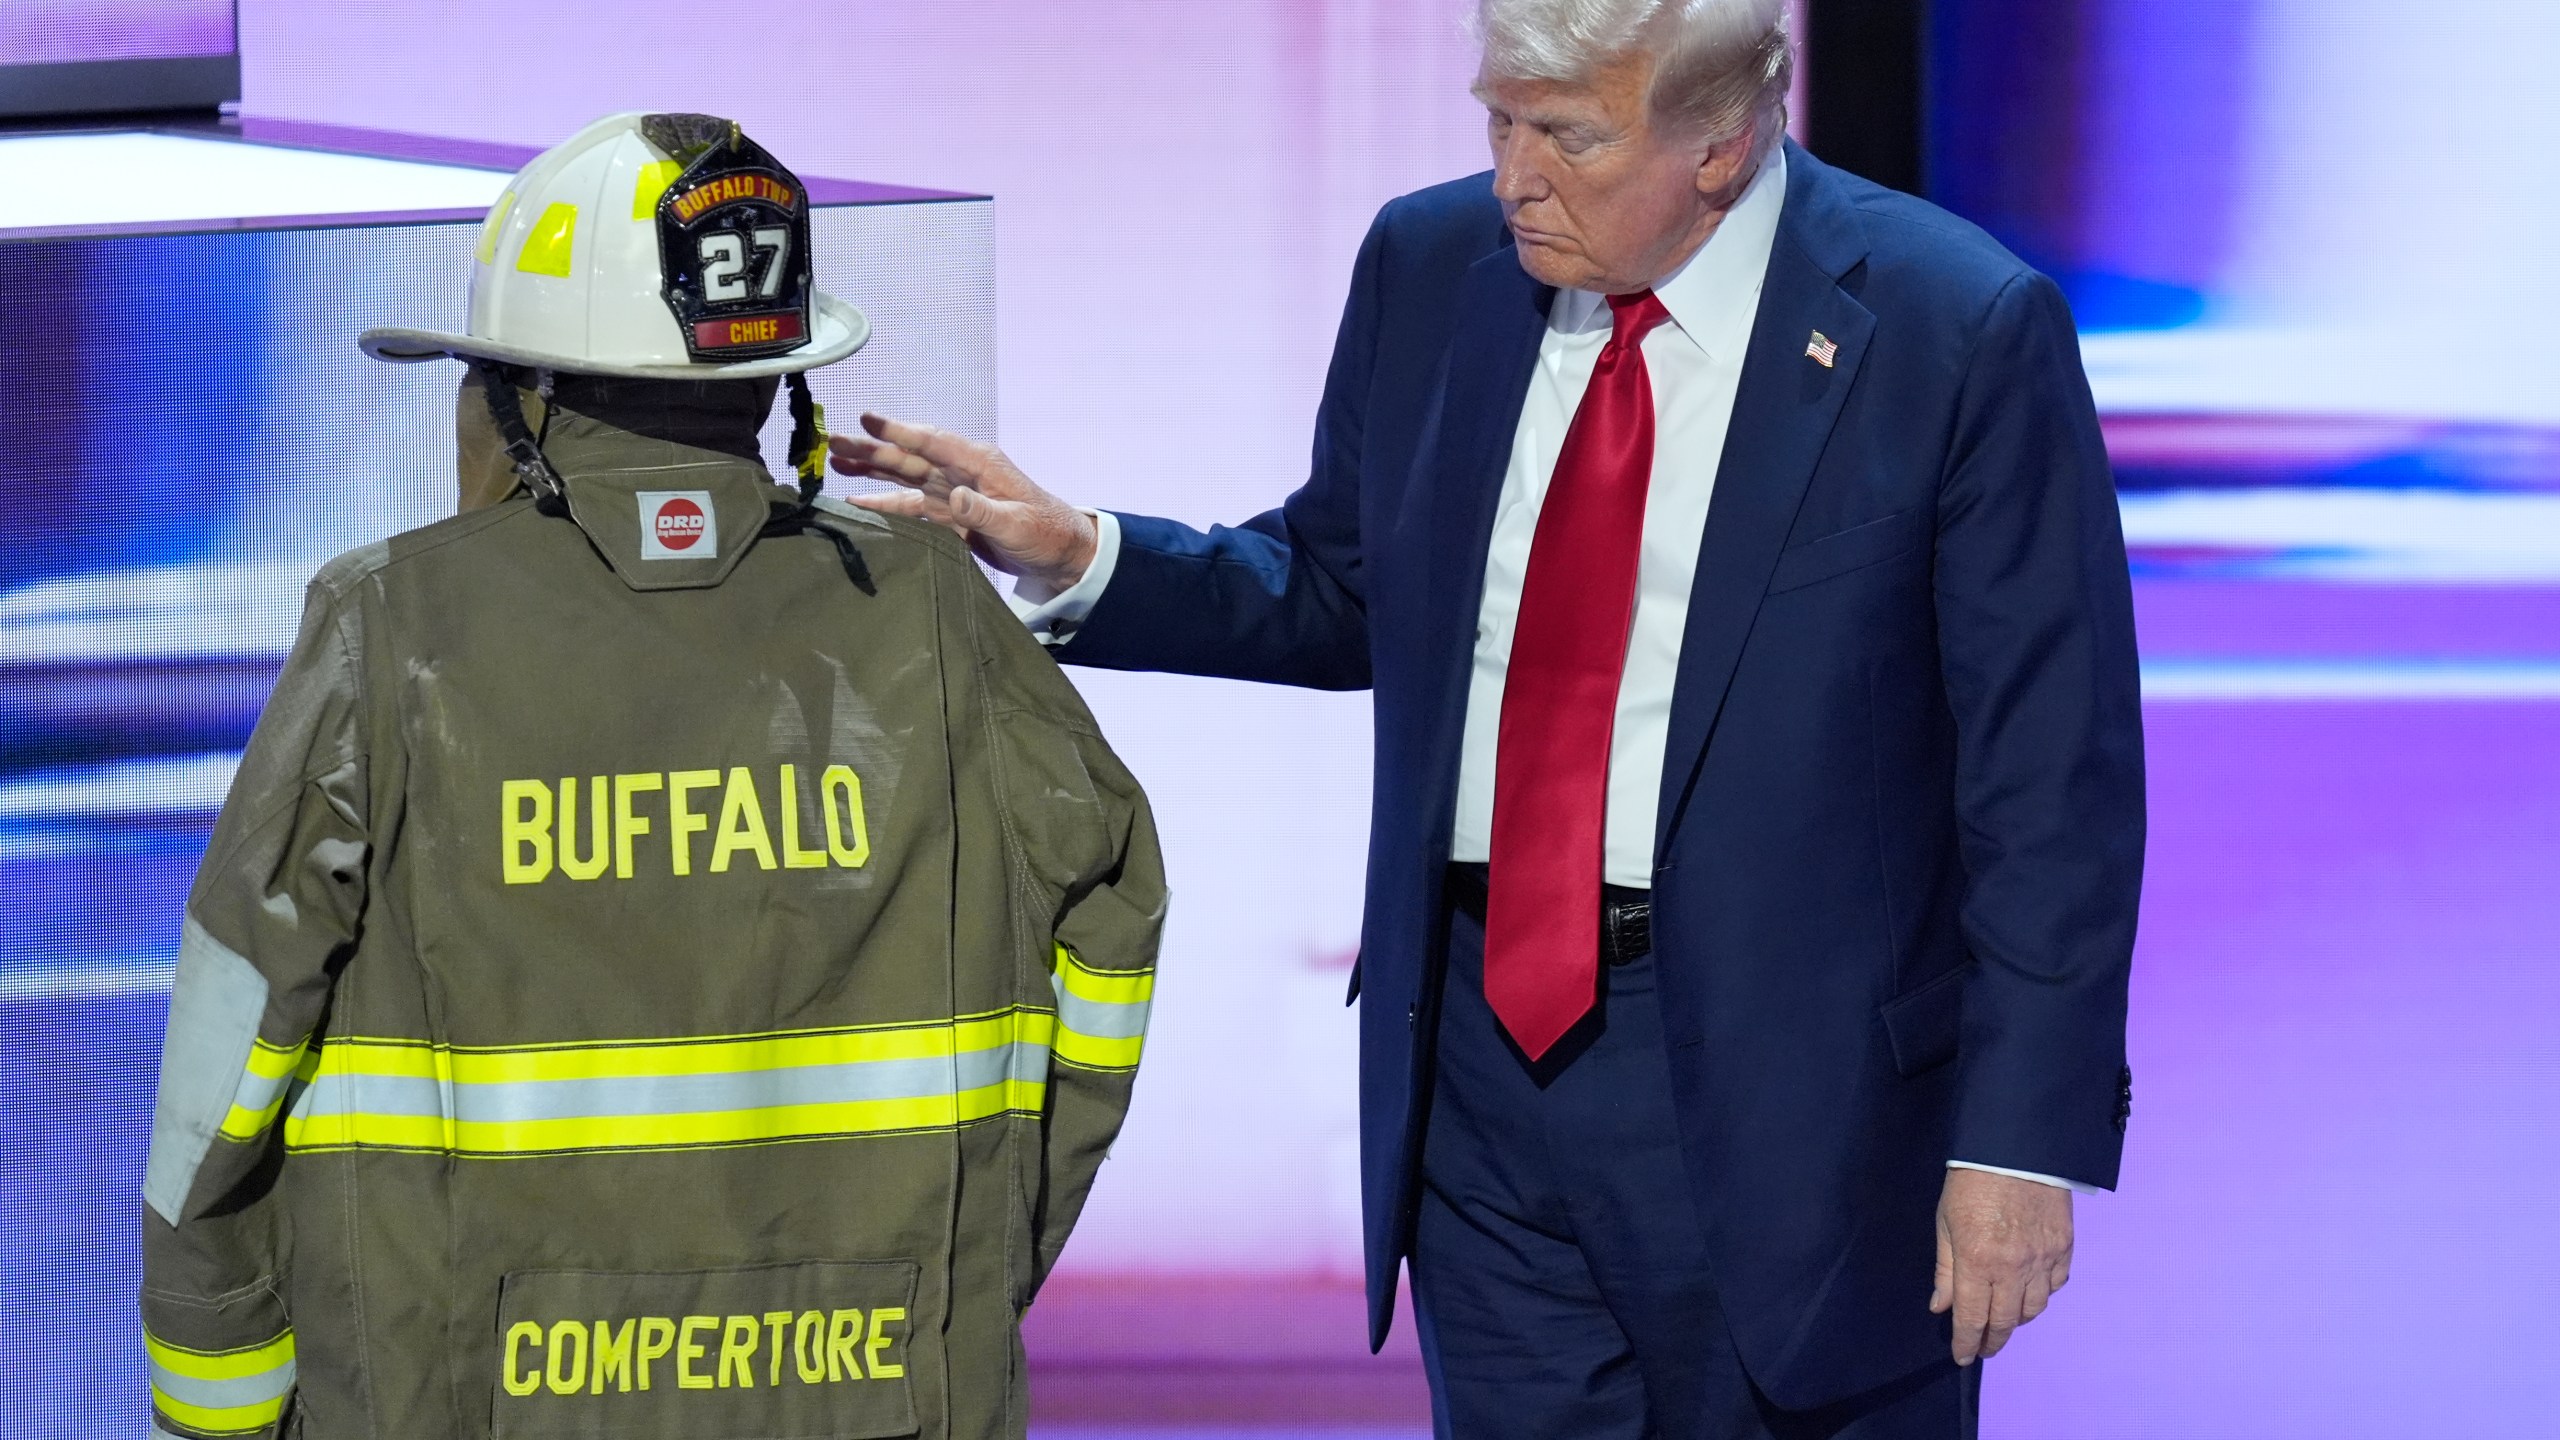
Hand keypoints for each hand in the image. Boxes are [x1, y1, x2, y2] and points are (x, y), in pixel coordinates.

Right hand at [828, 413, 1097, 590]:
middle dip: (872, 448)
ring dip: (872, 469)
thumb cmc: (1046, 533)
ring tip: (835, 461)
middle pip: (910, 456)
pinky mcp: (949, 517)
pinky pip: (911, 506)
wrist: (1061, 555)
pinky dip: (885, 504)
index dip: (900, 431)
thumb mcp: (1018, 524)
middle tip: (833, 440)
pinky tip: (859, 503)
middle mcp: (961, 473)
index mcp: (979, 464)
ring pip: (905, 477)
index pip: (933, 442)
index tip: (867, 418)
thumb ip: (984, 512)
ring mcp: (952, 493)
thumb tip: (954, 498)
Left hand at [1930, 1167, 2073, 1365]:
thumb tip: (1941, 1307)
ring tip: (2004, 1318)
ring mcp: (2043, 1259)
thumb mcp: (1945, 1223)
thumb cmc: (1970, 1181)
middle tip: (1984, 1347)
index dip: (1967, 1342)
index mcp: (1978, 1262)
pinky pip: (2057, 1285)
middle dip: (1993, 1340)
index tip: (1963, 1356)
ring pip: (2034, 1308)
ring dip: (2017, 1319)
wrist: (2016, 1147)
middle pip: (2006, 1321)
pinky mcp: (2065, 1247)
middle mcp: (2014, 1268)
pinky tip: (2031, 1291)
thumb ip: (1945, 1269)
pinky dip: (2043, 1294)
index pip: (1973, 1317)